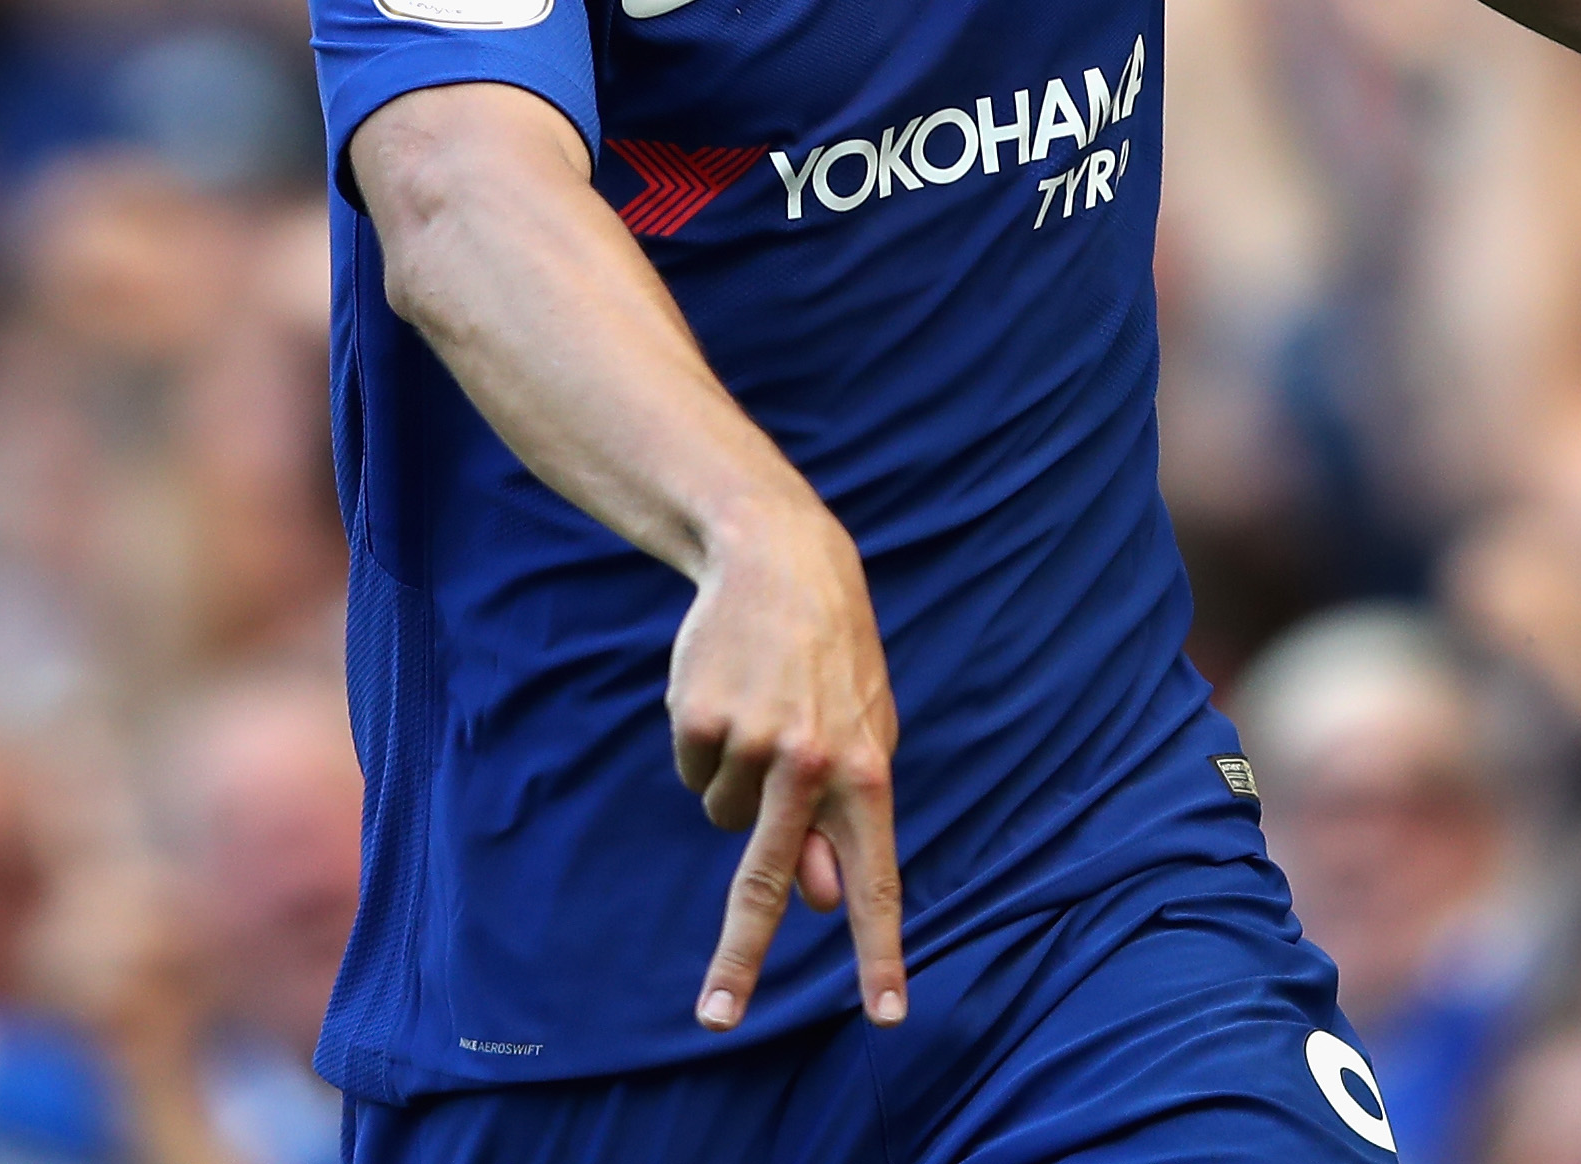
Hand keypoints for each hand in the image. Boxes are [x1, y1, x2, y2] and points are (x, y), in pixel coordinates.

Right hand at [666, 497, 904, 1032]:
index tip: (886, 1017)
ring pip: (725, 818)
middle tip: (717, 1019)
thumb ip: (847, 817)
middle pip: (769, 882)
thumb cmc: (832, 662)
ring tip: (763, 712)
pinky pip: (693, 776)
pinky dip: (706, 750)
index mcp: (865, 773)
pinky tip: (731, 694)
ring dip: (738, 785)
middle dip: (741, 958)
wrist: (779, 561)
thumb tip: (820, 901)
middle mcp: (808, 765)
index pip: (876, 880)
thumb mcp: (864, 732)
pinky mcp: (696, 722)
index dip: (880, 952)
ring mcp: (749, 743)